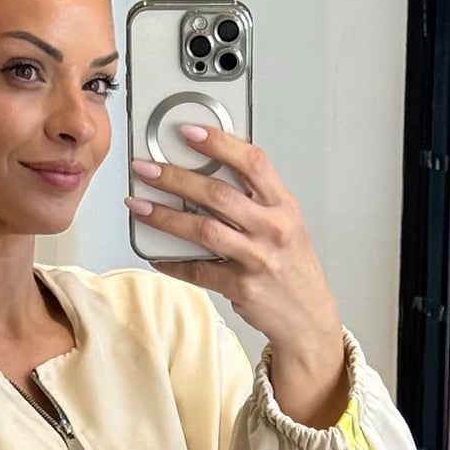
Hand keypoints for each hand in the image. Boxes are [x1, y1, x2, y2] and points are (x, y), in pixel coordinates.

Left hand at [125, 126, 349, 425]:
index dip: (219, 142)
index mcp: (284, 206)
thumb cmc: (294, 267)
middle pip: (218, 194)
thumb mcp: (288, 222)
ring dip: (166, 216)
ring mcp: (257, 259)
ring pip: (204, 231)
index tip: (188, 131)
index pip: (253, 162)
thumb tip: (216, 165)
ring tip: (140, 206)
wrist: (309, 318)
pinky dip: (174, 263)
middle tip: (146, 169)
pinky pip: (199, 272)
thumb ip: (258, 197)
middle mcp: (272, 229)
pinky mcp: (242, 288)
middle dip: (176, 178)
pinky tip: (156, 255)